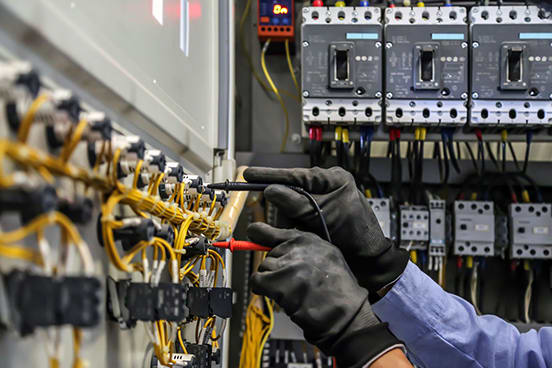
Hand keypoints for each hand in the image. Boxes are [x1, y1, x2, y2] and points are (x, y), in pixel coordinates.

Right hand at [244, 166, 408, 293]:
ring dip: (293, 223)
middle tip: (297, 225)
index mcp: (332, 179)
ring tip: (309, 233)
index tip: (249, 174)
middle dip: (288, 211)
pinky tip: (307, 236)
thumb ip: (296, 202)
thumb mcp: (324, 214)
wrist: (368, 259)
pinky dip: (298, 229)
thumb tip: (271, 190)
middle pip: (290, 193)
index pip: (294, 174)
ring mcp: (321, 203)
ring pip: (291, 209)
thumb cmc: (356, 233)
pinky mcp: (317, 218)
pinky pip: (297, 220)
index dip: (269, 175)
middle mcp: (325, 188)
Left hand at [248, 223, 403, 366]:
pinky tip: (278, 296)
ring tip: (290, 291)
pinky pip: (257, 282)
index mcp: (308, 240)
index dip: (260, 234)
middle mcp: (297, 249)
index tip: (252, 233)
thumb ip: (301, 249)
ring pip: (263, 268)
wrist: (344, 313)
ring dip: (271, 281)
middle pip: (268, 255)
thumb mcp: (326, 256)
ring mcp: (288, 266)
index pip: (271, 231)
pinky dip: (263, 290)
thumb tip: (277, 246)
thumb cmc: (338, 289)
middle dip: (274, 269)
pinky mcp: (279, 284)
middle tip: (290, 282)